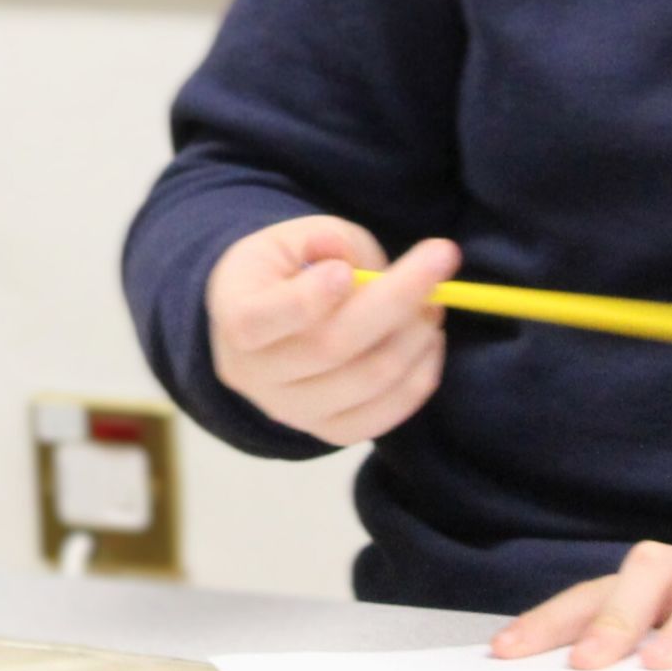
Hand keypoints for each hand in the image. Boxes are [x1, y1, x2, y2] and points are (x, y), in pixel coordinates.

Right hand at [204, 217, 461, 445]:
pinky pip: (380, 419)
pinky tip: (429, 344)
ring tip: (433, 305)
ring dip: (414, 340)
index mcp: (233, 315)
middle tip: (438, 265)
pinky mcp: (326, 432)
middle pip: (330, 348)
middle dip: (395, 302)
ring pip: (364, 383)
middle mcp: (253, 373)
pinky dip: (418, 381)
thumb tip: (349, 259)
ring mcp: (290, 410)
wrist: (269, 322)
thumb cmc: (286, 270)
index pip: (257, 321)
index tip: (346, 271)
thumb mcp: (294, 237)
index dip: (305, 300)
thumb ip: (326, 241)